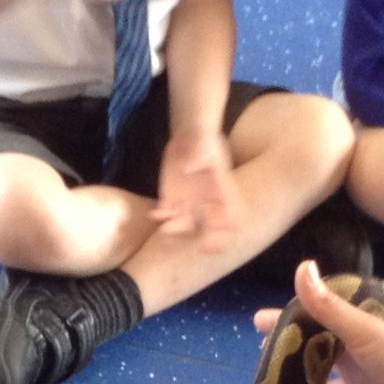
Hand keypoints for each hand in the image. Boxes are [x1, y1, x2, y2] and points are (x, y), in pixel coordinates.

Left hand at [153, 128, 242, 253]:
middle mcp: (207, 202)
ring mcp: (189, 203)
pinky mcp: (172, 199)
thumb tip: (189, 167)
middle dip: (206, 240)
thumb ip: (198, 151)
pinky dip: (161, 217)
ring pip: (185, 225)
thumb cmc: (203, 138)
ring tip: (164, 228)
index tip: (219, 239)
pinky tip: (154, 214)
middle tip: (199, 247)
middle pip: (209, 228)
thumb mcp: (202, 140)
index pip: (229, 215)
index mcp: (221, 190)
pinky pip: (167, 215)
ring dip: (176, 230)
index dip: (226, 230)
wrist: (189, 136)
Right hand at [252, 262, 383, 383]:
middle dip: (295, 364)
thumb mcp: (361, 330)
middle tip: (264, 368)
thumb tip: (302, 266)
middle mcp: (358, 368)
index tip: (257, 324)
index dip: (286, 324)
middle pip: (320, 363)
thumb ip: (328, 305)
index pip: (313, 327)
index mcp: (354, 340)